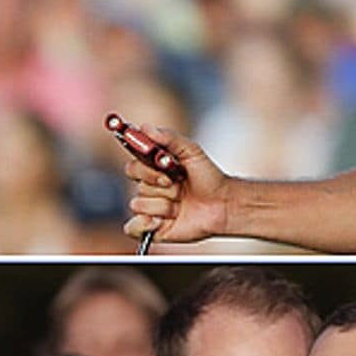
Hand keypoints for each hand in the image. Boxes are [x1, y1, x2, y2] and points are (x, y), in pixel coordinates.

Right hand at [122, 125, 231, 243]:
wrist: (223, 204)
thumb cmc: (208, 177)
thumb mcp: (192, 151)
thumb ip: (169, 137)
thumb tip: (145, 127)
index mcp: (153, 169)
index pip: (133, 165)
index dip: (145, 167)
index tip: (162, 164)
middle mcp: (149, 188)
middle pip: (137, 185)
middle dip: (159, 184)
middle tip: (177, 184)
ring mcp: (149, 208)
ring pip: (139, 204)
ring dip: (163, 205)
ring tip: (181, 204)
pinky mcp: (151, 227)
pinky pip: (132, 227)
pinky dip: (144, 224)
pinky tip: (162, 220)